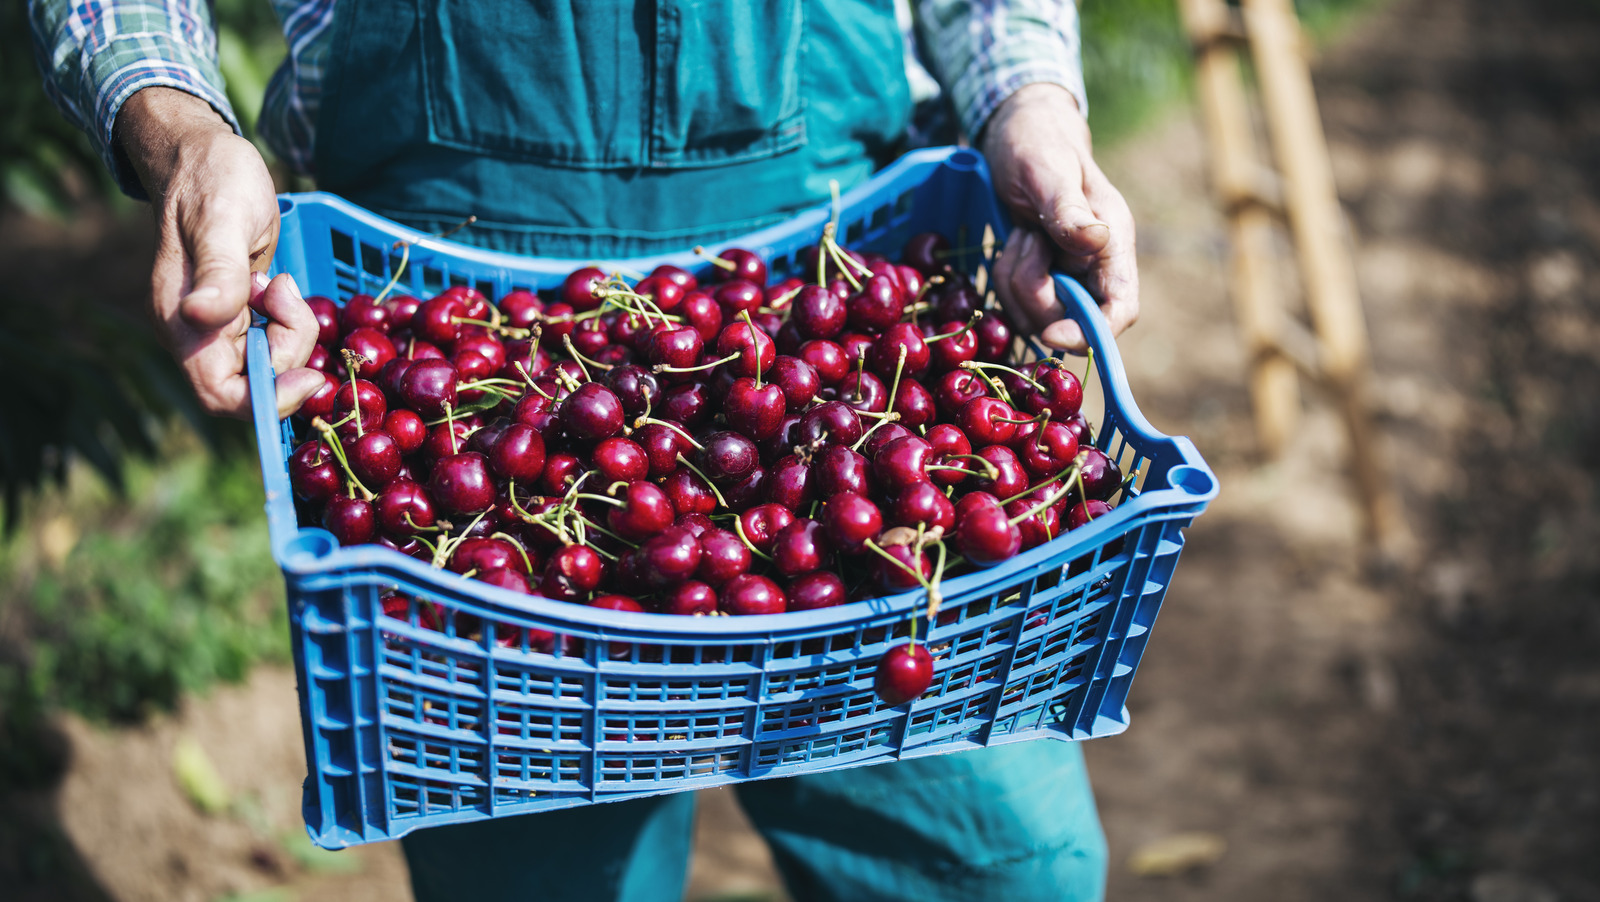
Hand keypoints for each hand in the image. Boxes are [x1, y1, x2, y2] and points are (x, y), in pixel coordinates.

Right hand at [117, 87, 322, 418]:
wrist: (205, 156)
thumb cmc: (211, 180)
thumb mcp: (224, 220)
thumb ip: (219, 272)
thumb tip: (200, 318)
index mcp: (182, 322)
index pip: (223, 396)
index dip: (270, 398)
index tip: (311, 372)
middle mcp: (196, 333)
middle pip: (256, 383)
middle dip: (288, 349)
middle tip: (288, 295)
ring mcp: (218, 327)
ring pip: (271, 362)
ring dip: (292, 329)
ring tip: (279, 280)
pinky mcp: (239, 316)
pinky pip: (275, 340)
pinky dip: (290, 320)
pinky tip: (278, 284)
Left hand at [982, 84, 1138, 351]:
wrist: (1018, 133)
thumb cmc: (1038, 144)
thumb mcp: (1047, 171)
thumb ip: (1068, 209)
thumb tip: (1096, 241)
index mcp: (1112, 243)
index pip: (1120, 310)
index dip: (1090, 333)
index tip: (1051, 334)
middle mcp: (1094, 266)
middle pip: (1068, 320)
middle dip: (1033, 292)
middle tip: (1025, 240)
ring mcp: (1067, 275)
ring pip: (1036, 316)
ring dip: (1014, 280)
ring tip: (1021, 234)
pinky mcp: (1041, 279)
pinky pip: (1016, 304)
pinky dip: (1005, 278)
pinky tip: (1014, 243)